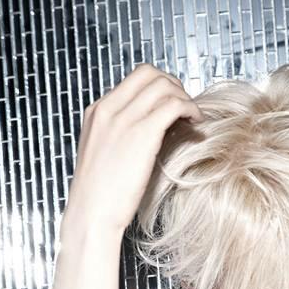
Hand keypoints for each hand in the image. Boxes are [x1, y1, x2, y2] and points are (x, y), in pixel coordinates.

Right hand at [68, 63, 204, 233]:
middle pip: (150, 74)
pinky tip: (196, 126)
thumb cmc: (99, 195)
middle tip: (185, 107)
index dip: (160, 86)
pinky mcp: (142, 133)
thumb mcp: (102, 154)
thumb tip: (148, 128)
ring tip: (193, 118)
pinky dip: (190, 110)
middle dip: (174, 85)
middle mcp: (108, 109)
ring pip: (164, 86)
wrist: (91, 214)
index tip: (172, 103)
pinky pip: (174, 105)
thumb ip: (119, 134)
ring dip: (185, 98)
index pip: (134, 78)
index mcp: (97, 111)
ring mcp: (124, 119)